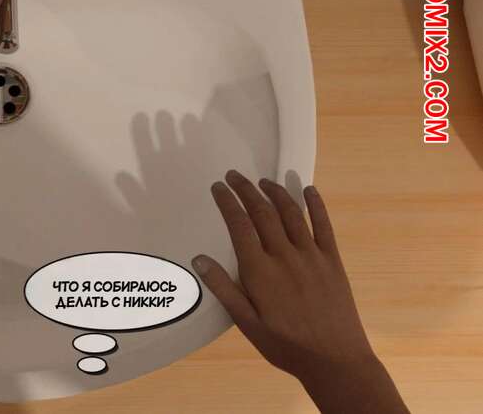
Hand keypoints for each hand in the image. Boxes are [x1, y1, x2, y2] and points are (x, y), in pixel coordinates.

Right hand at [193, 171, 407, 412]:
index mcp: (260, 271)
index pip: (239, 225)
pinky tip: (309, 190)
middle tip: (234, 176)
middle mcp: (285, 256)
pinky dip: (316, 205)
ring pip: (291, 213)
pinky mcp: (332, 261)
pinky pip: (323, 226)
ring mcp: (311, 256)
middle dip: (247, 190)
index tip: (218, 187)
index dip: (227, 202)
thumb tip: (199, 259)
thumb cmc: (285, 345)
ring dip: (276, 192)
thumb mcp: (247, 324)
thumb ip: (224, 289)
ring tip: (263, 180)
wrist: (334, 359)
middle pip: (263, 212)